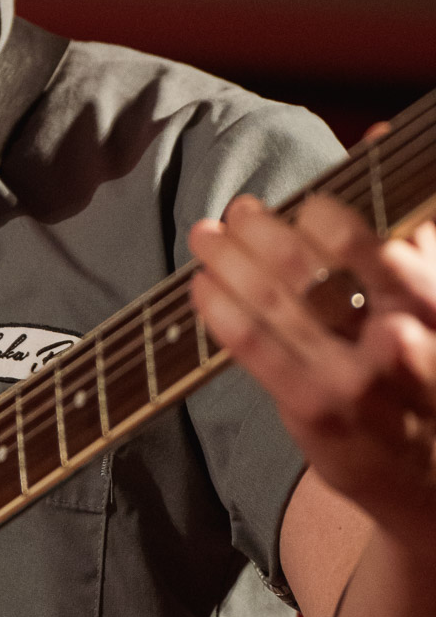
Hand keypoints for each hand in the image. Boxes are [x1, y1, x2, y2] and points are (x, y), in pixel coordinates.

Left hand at [189, 188, 435, 530]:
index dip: (341, 228)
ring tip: (205, 232)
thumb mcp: (435, 299)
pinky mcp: (312, 411)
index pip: (385, 259)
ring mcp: (352, 384)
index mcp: (433, 309)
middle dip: (269, 235)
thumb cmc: (430, 368)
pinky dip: (223, 309)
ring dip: (232, 260)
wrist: (430, 478)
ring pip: (277, 307)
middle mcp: (397, 347)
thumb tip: (381, 138)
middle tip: (241, 210)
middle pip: (319, 278)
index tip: (312, 207)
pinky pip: (256, 351)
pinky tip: (202, 283)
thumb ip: (413, 228)